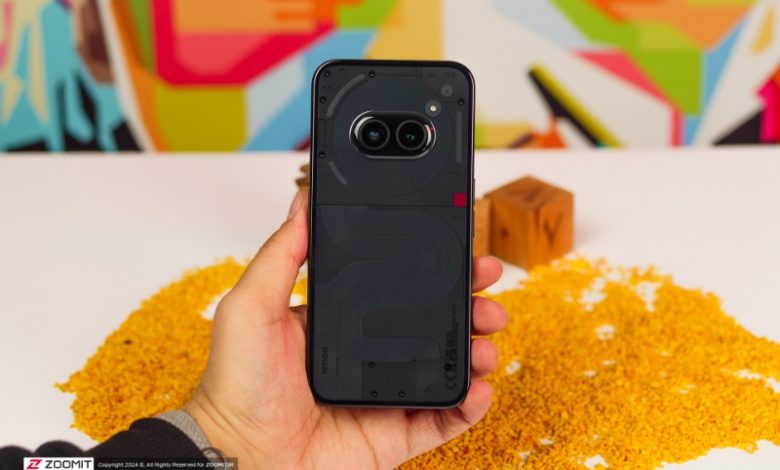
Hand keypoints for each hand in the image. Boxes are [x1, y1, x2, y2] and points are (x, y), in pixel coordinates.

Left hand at [185, 191, 507, 468]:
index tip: (460, 253)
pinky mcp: (394, 434)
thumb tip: (301, 201)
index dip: (434, 271)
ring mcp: (385, 395)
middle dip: (468, 306)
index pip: (399, 288)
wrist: (240, 457)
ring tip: (484, 343)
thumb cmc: (236, 386)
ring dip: (476, 351)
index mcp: (342, 323)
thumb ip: (281, 254)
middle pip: (433, 324)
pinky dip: (469, 405)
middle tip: (487, 294)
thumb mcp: (251, 305)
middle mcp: (368, 355)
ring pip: (446, 368)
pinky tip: (479, 387)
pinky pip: (444, 419)